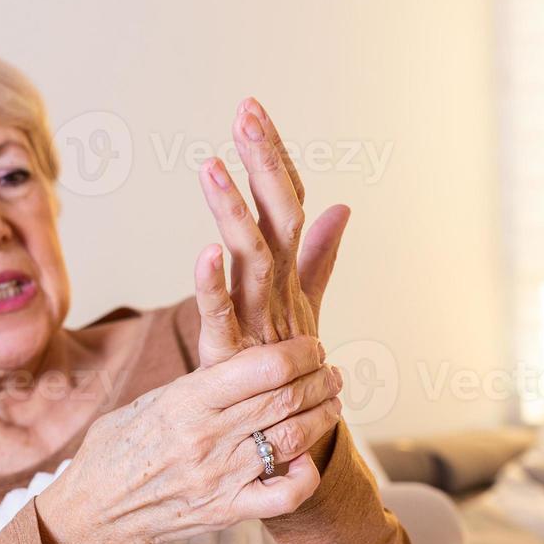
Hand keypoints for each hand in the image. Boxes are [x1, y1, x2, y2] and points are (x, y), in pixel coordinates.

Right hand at [33, 335, 343, 543]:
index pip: (262, 367)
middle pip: (285, 399)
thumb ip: (199, 385)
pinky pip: (284, 495)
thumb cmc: (120, 447)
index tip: (312, 347)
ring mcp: (220, 476)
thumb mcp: (151, 401)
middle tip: (330, 372)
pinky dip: (305, 475)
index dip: (298, 352)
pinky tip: (307, 460)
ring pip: (292, 439)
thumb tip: (243, 361)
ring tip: (332, 403)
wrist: (95, 510)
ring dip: (322, 416)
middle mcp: (207, 437)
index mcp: (187, 401)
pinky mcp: (228, 511)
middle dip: (318, 379)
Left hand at [192, 97, 351, 370]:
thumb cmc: (286, 368)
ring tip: (211, 166)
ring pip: (253, 255)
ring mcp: (259, 319)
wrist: (283, 435)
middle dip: (264, 161)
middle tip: (246, 112)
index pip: (288, 202)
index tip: (252, 108)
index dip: (274, 156)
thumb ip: (318, 258)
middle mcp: (279, 289)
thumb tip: (339, 207)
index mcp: (289, 272)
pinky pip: (222, 316)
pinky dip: (213, 285)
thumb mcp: (302, 306)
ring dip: (235, 209)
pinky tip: (204, 250)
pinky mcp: (232, 353)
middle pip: (279, 214)